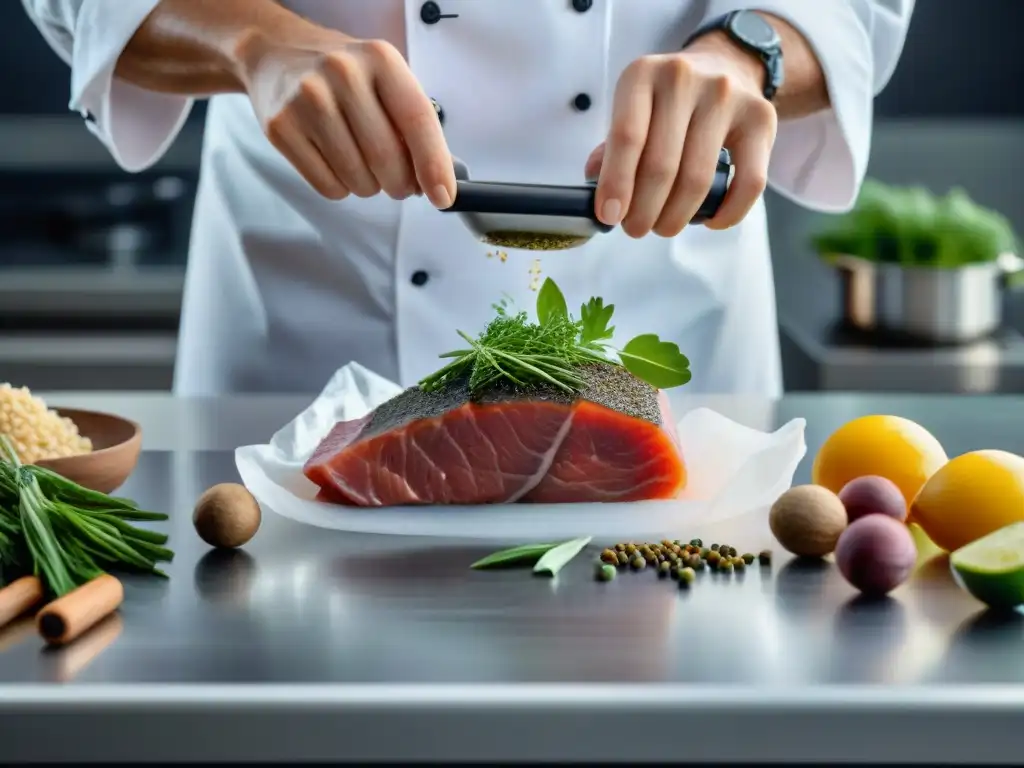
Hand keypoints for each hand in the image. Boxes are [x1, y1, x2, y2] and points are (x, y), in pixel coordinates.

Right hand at [240, 32, 455, 207]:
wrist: (277, 54)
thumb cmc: (343, 75)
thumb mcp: (385, 80)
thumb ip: (414, 125)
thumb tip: (440, 181)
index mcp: (380, 59)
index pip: (417, 120)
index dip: (434, 165)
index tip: (443, 196)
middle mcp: (343, 74)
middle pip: (386, 158)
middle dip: (401, 184)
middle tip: (400, 183)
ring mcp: (307, 100)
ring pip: (358, 179)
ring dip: (370, 187)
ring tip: (362, 164)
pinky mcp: (281, 127)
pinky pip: (328, 186)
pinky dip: (341, 187)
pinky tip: (336, 163)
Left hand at [585, 36, 777, 237]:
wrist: (727, 66)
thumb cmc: (669, 101)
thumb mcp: (633, 109)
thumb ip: (613, 150)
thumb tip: (602, 200)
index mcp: (642, 74)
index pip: (626, 137)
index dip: (616, 183)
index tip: (609, 217)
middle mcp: (684, 78)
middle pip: (662, 165)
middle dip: (644, 210)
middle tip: (636, 229)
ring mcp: (726, 96)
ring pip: (698, 178)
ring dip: (677, 217)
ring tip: (665, 226)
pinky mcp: (761, 118)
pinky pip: (748, 182)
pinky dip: (727, 213)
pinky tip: (710, 222)